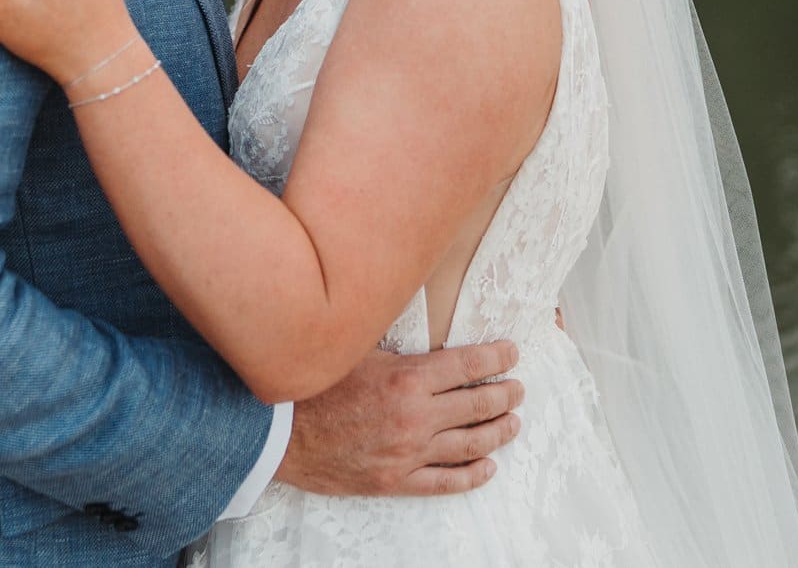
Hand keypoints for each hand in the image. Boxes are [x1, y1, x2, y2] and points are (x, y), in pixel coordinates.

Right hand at [274, 342, 523, 497]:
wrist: (279, 435)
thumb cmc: (313, 388)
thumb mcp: (355, 351)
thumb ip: (392, 341)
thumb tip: (410, 314)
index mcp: (407, 378)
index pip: (468, 365)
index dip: (496, 357)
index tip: (512, 353)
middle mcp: (415, 416)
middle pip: (478, 404)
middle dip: (505, 394)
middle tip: (518, 388)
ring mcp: (409, 452)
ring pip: (471, 444)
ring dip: (499, 431)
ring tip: (513, 422)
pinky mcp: (397, 480)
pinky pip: (447, 481)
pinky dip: (473, 474)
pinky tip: (488, 466)